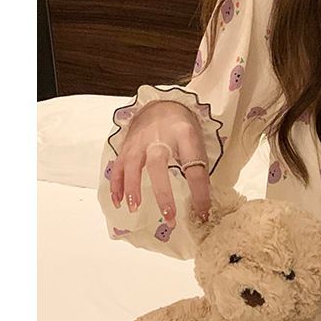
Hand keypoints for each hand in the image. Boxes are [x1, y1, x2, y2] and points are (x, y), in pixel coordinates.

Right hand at [108, 100, 211, 223]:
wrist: (163, 105)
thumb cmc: (183, 131)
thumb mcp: (197, 147)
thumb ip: (199, 173)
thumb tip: (202, 209)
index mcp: (185, 136)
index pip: (194, 168)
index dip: (200, 193)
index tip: (203, 213)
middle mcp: (159, 137)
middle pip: (158, 165)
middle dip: (163, 192)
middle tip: (168, 216)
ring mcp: (139, 140)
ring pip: (132, 164)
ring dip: (132, 187)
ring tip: (134, 208)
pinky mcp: (126, 145)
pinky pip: (118, 166)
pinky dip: (116, 184)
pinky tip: (118, 202)